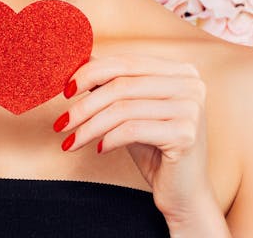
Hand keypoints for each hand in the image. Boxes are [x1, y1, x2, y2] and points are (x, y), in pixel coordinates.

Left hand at [54, 53, 212, 222]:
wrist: (185, 192)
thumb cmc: (156, 149)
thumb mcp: (133, 111)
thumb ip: (114, 84)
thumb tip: (82, 60)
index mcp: (181, 71)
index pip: (127, 62)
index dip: (92, 72)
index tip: (66, 90)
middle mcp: (191, 84)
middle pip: (123, 85)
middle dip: (85, 104)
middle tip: (61, 123)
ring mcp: (191, 108)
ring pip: (124, 109)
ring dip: (90, 126)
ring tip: (72, 141)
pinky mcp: (186, 134)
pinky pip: (132, 130)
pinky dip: (108, 139)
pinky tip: (99, 149)